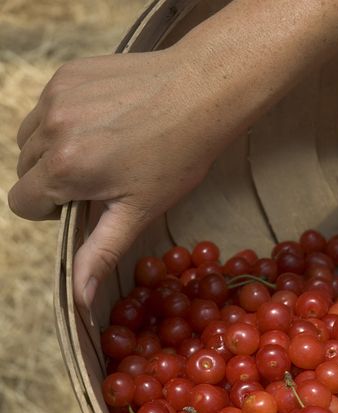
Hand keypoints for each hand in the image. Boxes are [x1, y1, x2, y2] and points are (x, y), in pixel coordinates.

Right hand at [9, 47, 219, 307]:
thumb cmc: (176, 157)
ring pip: (30, 137)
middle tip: (98, 178)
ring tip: (98, 149)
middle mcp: (52, 128)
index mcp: (64, 168)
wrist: (202, 93)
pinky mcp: (69, 72)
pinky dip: (63, 120)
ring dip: (52, 149)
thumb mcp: (136, 213)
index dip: (49, 211)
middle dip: (51, 181)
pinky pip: (47, 105)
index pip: (20, 203)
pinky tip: (102, 121)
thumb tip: (78, 300)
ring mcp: (58, 94)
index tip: (83, 203)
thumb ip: (98, 254)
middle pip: (24, 170)